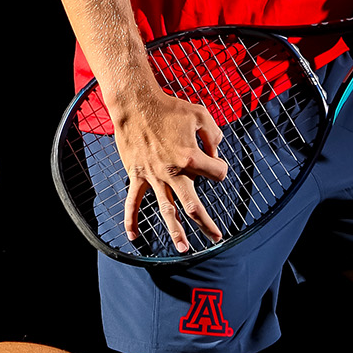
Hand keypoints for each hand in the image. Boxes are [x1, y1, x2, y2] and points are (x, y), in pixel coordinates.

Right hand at [113, 84, 229, 252]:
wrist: (135, 103)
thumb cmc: (169, 107)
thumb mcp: (201, 114)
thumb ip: (214, 135)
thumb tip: (216, 152)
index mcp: (190, 157)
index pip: (217, 173)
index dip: (220, 167)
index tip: (215, 159)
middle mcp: (173, 172)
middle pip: (193, 205)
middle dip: (206, 223)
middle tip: (216, 237)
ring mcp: (153, 176)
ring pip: (166, 209)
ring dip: (175, 231)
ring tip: (184, 249)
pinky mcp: (137, 175)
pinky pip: (133, 202)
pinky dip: (131, 220)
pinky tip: (134, 237)